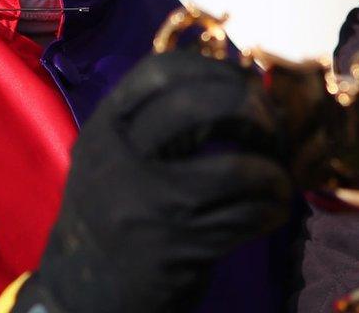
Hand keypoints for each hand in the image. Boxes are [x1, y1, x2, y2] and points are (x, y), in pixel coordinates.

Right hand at [13, 49, 293, 312]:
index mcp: (104, 130)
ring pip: (236, 169)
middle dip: (251, 109)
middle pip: (199, 107)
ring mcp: (153, 206)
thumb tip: (228, 90)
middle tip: (272, 125)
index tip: (243, 80)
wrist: (80, 292)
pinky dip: (271, 208)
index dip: (212, 68)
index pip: (160, 73)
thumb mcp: (108, 160)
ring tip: (278, 177)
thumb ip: (147, 125)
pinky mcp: (181, 248)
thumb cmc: (106, 217)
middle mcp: (123, 160)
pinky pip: (246, 216)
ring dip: (273, 171)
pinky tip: (272, 209)